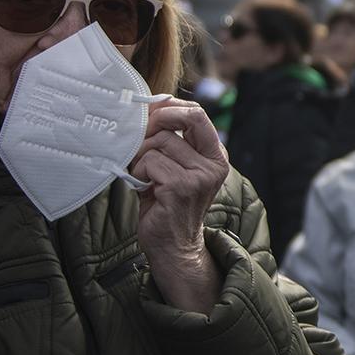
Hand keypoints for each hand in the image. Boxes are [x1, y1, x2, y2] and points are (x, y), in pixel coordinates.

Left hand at [131, 99, 230, 312]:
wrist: (173, 247)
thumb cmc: (166, 205)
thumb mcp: (172, 167)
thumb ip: (168, 140)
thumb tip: (149, 106)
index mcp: (215, 156)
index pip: (198, 113)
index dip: (170, 107)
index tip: (149, 113)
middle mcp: (214, 164)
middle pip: (183, 119)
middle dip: (155, 124)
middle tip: (139, 140)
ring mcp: (201, 176)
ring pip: (161, 142)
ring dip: (142, 156)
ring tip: (144, 175)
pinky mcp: (182, 187)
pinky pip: (151, 162)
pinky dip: (140, 173)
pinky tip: (145, 187)